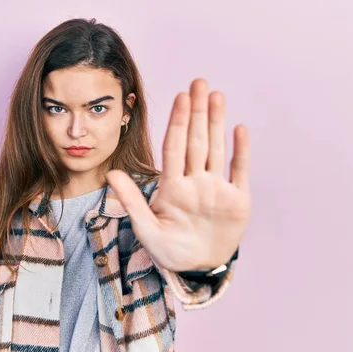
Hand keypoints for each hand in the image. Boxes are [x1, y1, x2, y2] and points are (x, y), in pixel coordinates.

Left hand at [106, 78, 250, 271]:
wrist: (197, 268)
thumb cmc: (169, 250)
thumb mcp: (147, 229)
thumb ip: (132, 201)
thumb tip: (111, 174)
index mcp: (173, 187)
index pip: (175, 147)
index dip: (177, 122)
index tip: (179, 97)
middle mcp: (195, 182)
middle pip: (197, 141)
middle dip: (197, 112)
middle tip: (198, 82)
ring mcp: (217, 189)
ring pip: (217, 149)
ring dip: (217, 122)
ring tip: (216, 95)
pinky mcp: (238, 200)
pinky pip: (239, 171)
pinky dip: (241, 151)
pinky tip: (240, 129)